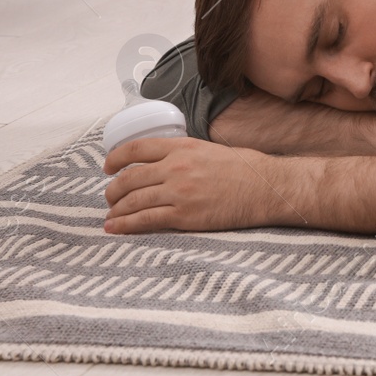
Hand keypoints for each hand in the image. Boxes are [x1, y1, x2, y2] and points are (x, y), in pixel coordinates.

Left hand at [103, 138, 293, 233]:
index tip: (108, 167)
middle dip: (113, 190)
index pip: (136, 149)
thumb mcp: (210, 150)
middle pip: (129, 178)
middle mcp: (176, 167)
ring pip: (132, 201)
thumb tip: (161, 165)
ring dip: (116, 210)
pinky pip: (145, 220)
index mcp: (183, 147)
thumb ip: (183, 154)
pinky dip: (125, 225)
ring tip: (111, 215)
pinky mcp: (184, 216)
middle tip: (110, 197)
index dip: (115, 158)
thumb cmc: (245, 169)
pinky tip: (114, 227)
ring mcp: (179, 192)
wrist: (267, 188)